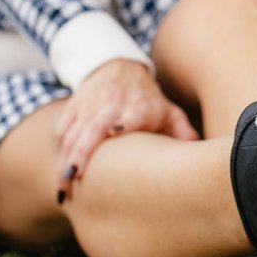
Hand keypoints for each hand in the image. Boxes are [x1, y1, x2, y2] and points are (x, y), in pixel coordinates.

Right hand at [54, 58, 197, 201]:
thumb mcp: (169, 112)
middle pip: (93, 128)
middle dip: (81, 153)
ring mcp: (90, 105)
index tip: (114, 131)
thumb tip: (196, 149)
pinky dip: (60, 152)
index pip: (131, 114)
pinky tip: (61, 173)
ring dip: (66, 160)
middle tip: (72, 180)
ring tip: (63, 189)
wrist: (119, 68)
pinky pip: (63, 130)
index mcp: (139, 107)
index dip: (123, 121)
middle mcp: (112, 105)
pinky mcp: (74, 106)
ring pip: (73, 133)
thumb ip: (182, 131)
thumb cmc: (148, 100)